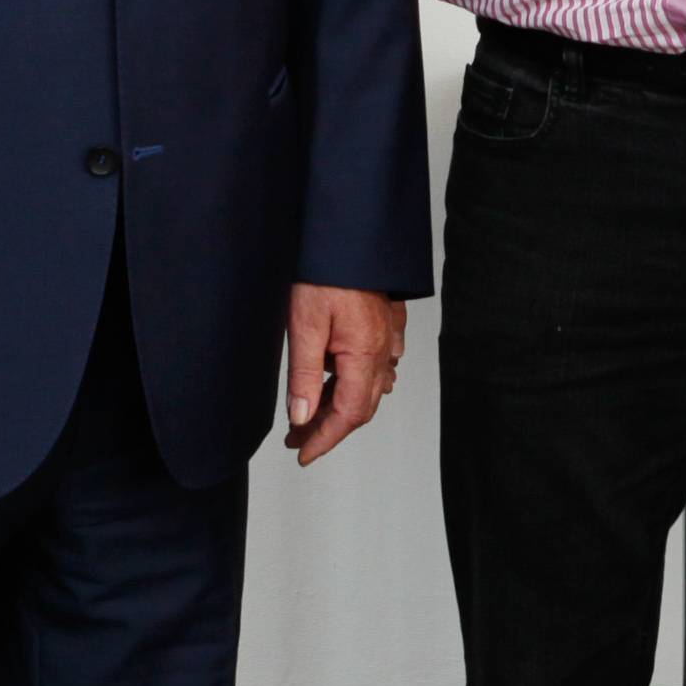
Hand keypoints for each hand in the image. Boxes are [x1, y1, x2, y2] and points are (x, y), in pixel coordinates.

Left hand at [286, 284, 407, 464]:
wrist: (350, 231)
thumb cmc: (325, 272)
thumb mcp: (304, 326)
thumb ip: (305, 376)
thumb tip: (302, 419)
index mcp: (364, 354)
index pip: (348, 415)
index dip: (325, 439)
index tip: (303, 453)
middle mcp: (382, 349)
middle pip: (362, 405)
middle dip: (330, 427)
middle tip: (298, 437)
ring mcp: (387, 335)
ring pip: (371, 385)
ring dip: (342, 404)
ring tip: (312, 409)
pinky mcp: (386, 320)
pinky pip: (381, 361)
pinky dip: (361, 379)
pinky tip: (345, 375)